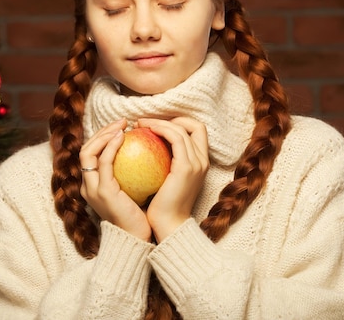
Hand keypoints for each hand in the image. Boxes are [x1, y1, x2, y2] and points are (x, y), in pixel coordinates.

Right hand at [79, 118, 151, 241]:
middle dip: (102, 131)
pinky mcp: (102, 191)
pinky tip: (124, 137)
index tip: (123, 127)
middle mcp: (87, 185)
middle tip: (123, 121)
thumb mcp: (134, 188)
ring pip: (89, 152)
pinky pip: (104, 162)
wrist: (139, 237)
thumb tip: (147, 150)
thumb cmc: (142, 214)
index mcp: (93, 184)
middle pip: (86, 149)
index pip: (92, 153)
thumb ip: (132, 172)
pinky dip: (111, 146)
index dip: (104, 137)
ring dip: (105, 134)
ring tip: (122, 125)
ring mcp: (92, 188)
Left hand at [137, 117, 208, 241]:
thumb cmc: (162, 207)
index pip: (197, 132)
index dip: (180, 123)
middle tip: (146, 122)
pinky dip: (160, 129)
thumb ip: (166, 164)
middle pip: (193, 125)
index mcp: (201, 163)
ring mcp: (197, 163)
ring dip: (159, 121)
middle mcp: (203, 161)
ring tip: (140, 124)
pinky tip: (144, 131)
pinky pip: (174, 137)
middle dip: (170, 118)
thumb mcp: (167, 181)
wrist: (168, 225)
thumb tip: (148, 147)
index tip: (156, 126)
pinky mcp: (186, 167)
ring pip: (182, 128)